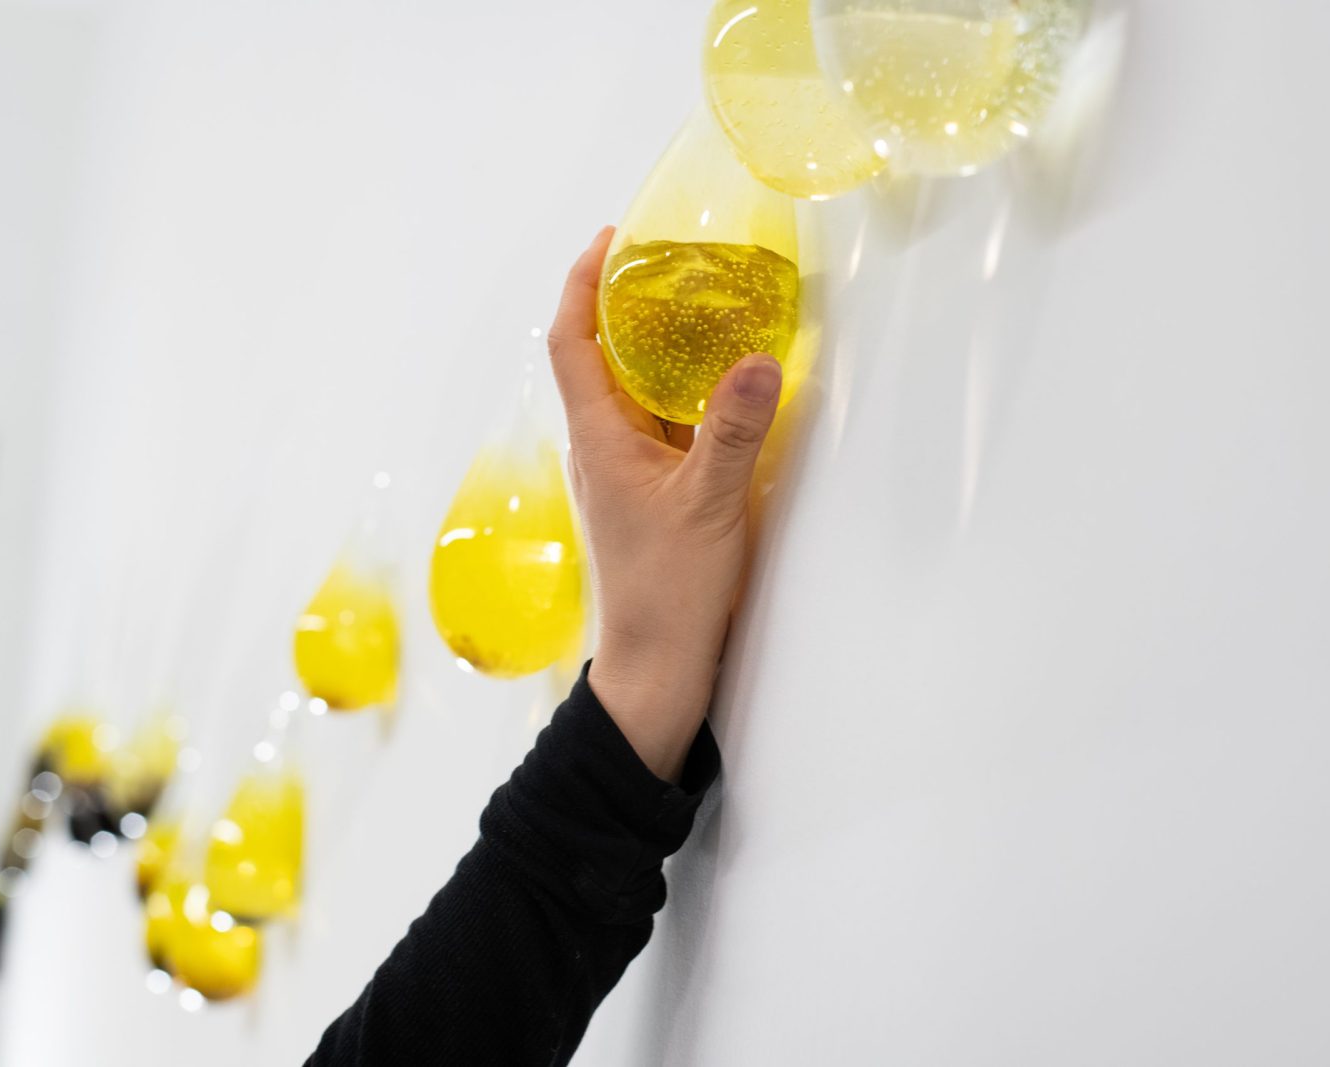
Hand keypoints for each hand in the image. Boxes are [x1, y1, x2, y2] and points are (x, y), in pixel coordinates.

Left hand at [548, 226, 781, 781]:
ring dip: (654, 346)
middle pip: (598, 356)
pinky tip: (719, 388)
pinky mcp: (649, 494)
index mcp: (599, 438)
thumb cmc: (668, 591)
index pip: (571, 342)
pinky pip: (658, 423)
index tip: (611, 239)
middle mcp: (602, 447)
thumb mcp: (708, 503)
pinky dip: (680, 392)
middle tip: (669, 263)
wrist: (658, 664)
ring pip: (631, 390)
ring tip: (700, 308)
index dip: (583, 284)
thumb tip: (758, 359)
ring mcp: (623, 472)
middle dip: (624, 303)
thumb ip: (732, 430)